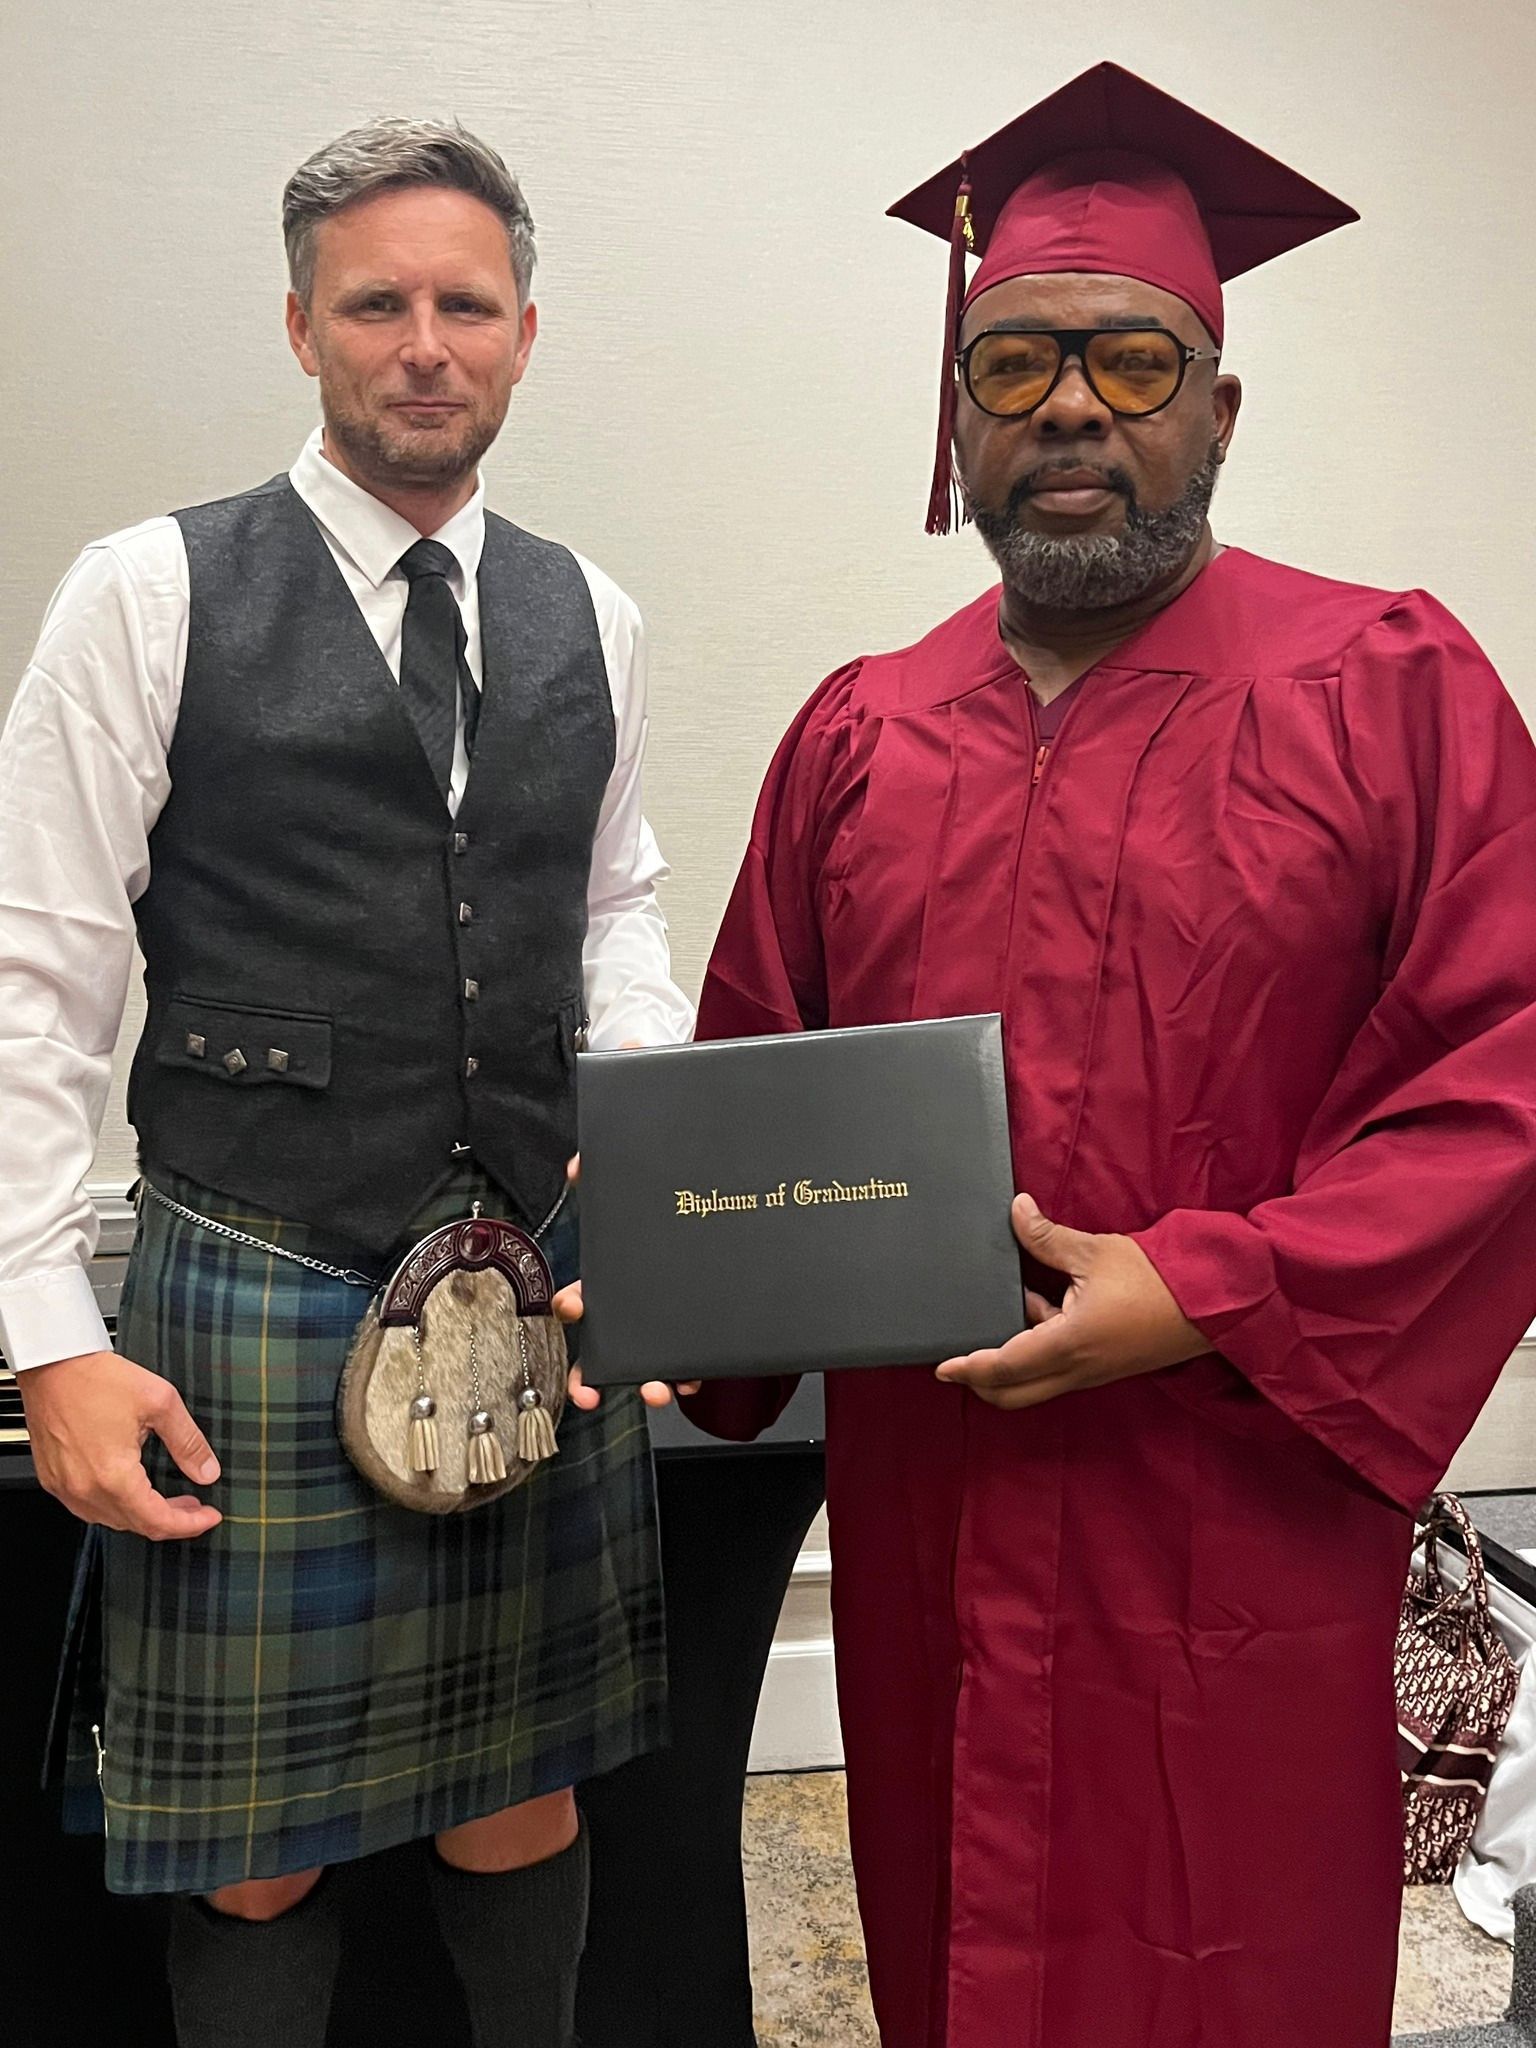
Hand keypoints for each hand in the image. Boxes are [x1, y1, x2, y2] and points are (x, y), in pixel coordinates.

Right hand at [19, 1349, 222, 1538]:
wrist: (53, 1363)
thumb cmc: (96, 1378)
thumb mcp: (160, 1403)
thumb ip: (187, 1442)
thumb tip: (206, 1471)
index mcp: (113, 1476)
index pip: (157, 1521)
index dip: (189, 1525)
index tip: (208, 1516)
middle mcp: (84, 1489)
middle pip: (135, 1525)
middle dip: (171, 1520)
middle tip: (194, 1506)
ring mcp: (64, 1486)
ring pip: (111, 1519)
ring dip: (143, 1514)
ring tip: (167, 1499)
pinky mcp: (53, 1479)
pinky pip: (87, 1507)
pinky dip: (115, 1506)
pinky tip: (131, 1491)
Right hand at [556, 1148, 700, 1409]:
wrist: (741, 1220)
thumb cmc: (680, 1207)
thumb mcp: (651, 1183)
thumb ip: (610, 1169)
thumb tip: (579, 1164)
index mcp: (617, 1279)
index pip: (581, 1295)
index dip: (570, 1304)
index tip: (571, 1307)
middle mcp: (636, 1310)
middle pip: (601, 1350)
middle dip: (588, 1374)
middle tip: (589, 1387)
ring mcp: (666, 1330)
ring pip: (643, 1370)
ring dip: (644, 1386)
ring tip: (653, 1392)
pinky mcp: (699, 1342)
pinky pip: (688, 1371)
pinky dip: (688, 1379)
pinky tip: (693, 1379)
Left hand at [935, 1194, 1210, 1410]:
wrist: (1216, 1303)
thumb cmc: (1161, 1279)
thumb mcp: (1097, 1251)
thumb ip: (1047, 1236)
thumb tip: (1016, 1211)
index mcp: (1069, 1343)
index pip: (1003, 1367)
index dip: (968, 1368)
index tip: (942, 1366)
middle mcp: (1077, 1369)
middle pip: (1013, 1392)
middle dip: (981, 1378)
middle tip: (960, 1352)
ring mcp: (1092, 1373)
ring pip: (1035, 1380)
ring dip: (1014, 1355)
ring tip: (1016, 1300)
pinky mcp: (1105, 1367)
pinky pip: (1058, 1368)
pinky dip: (1039, 1347)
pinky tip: (1047, 1302)